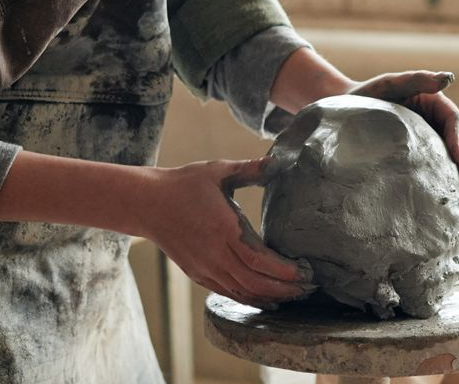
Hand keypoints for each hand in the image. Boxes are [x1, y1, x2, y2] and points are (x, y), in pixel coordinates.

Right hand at [136, 157, 311, 307]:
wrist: (148, 204)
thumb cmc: (185, 184)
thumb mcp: (218, 171)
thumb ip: (249, 169)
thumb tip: (278, 161)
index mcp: (224, 229)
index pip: (260, 260)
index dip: (284, 272)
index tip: (306, 272)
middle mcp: (215, 254)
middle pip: (256, 283)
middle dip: (285, 290)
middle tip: (310, 288)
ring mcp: (206, 268)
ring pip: (244, 293)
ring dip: (271, 298)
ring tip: (294, 295)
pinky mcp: (199, 275)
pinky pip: (229, 293)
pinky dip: (251, 298)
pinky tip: (267, 298)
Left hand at [346, 71, 458, 196]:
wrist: (347, 109)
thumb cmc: (368, 94)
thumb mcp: (390, 84)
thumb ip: (417, 79)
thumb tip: (448, 78)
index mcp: (434, 102)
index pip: (453, 120)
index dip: (458, 139)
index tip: (458, 158)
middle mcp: (435, 120)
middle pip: (457, 140)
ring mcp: (428, 138)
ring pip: (450, 154)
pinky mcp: (419, 153)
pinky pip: (436, 164)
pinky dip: (445, 177)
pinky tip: (450, 193)